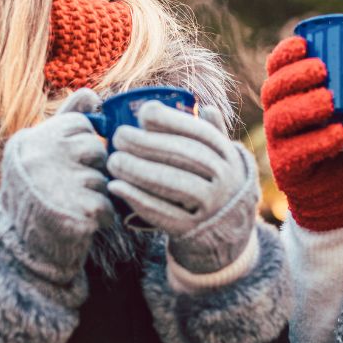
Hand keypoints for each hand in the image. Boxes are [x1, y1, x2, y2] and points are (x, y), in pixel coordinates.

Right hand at [0, 88, 113, 284]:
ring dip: (96, 195)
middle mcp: (40, 157)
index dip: (82, 145)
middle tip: (70, 188)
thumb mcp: (41, 152)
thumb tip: (91, 93)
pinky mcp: (76, 211)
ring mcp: (57, 183)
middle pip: (95, 148)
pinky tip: (81, 222)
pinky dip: (101, 217)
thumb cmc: (35, 194)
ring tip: (71, 206)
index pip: (80, 124)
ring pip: (103, 178)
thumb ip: (66, 119)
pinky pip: (107, 205)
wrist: (18, 249)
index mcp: (31, 140)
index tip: (67, 163)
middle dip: (92, 169)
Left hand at [106, 102, 258, 274]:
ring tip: (113, 161)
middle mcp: (226, 180)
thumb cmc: (214, 186)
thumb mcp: (222, 161)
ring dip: (139, 170)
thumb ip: (213, 134)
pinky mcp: (192, 231)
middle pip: (184, 156)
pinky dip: (137, 199)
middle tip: (118, 137)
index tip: (143, 114)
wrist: (227, 235)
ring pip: (174, 184)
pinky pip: (163, 214)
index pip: (200, 133)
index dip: (171, 121)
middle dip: (147, 144)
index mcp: (229, 156)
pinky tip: (116, 187)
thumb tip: (204, 106)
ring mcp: (212, 207)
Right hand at [260, 36, 342, 231]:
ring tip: (330, 102)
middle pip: (273, 90)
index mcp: (292, 94)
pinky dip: (318, 142)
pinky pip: (295, 153)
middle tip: (322, 70)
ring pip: (279, 118)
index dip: (284, 53)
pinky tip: (338, 135)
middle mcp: (279, 115)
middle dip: (294, 76)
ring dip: (304, 106)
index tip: (304, 44)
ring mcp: (280, 143)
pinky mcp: (288, 169)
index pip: (276, 68)